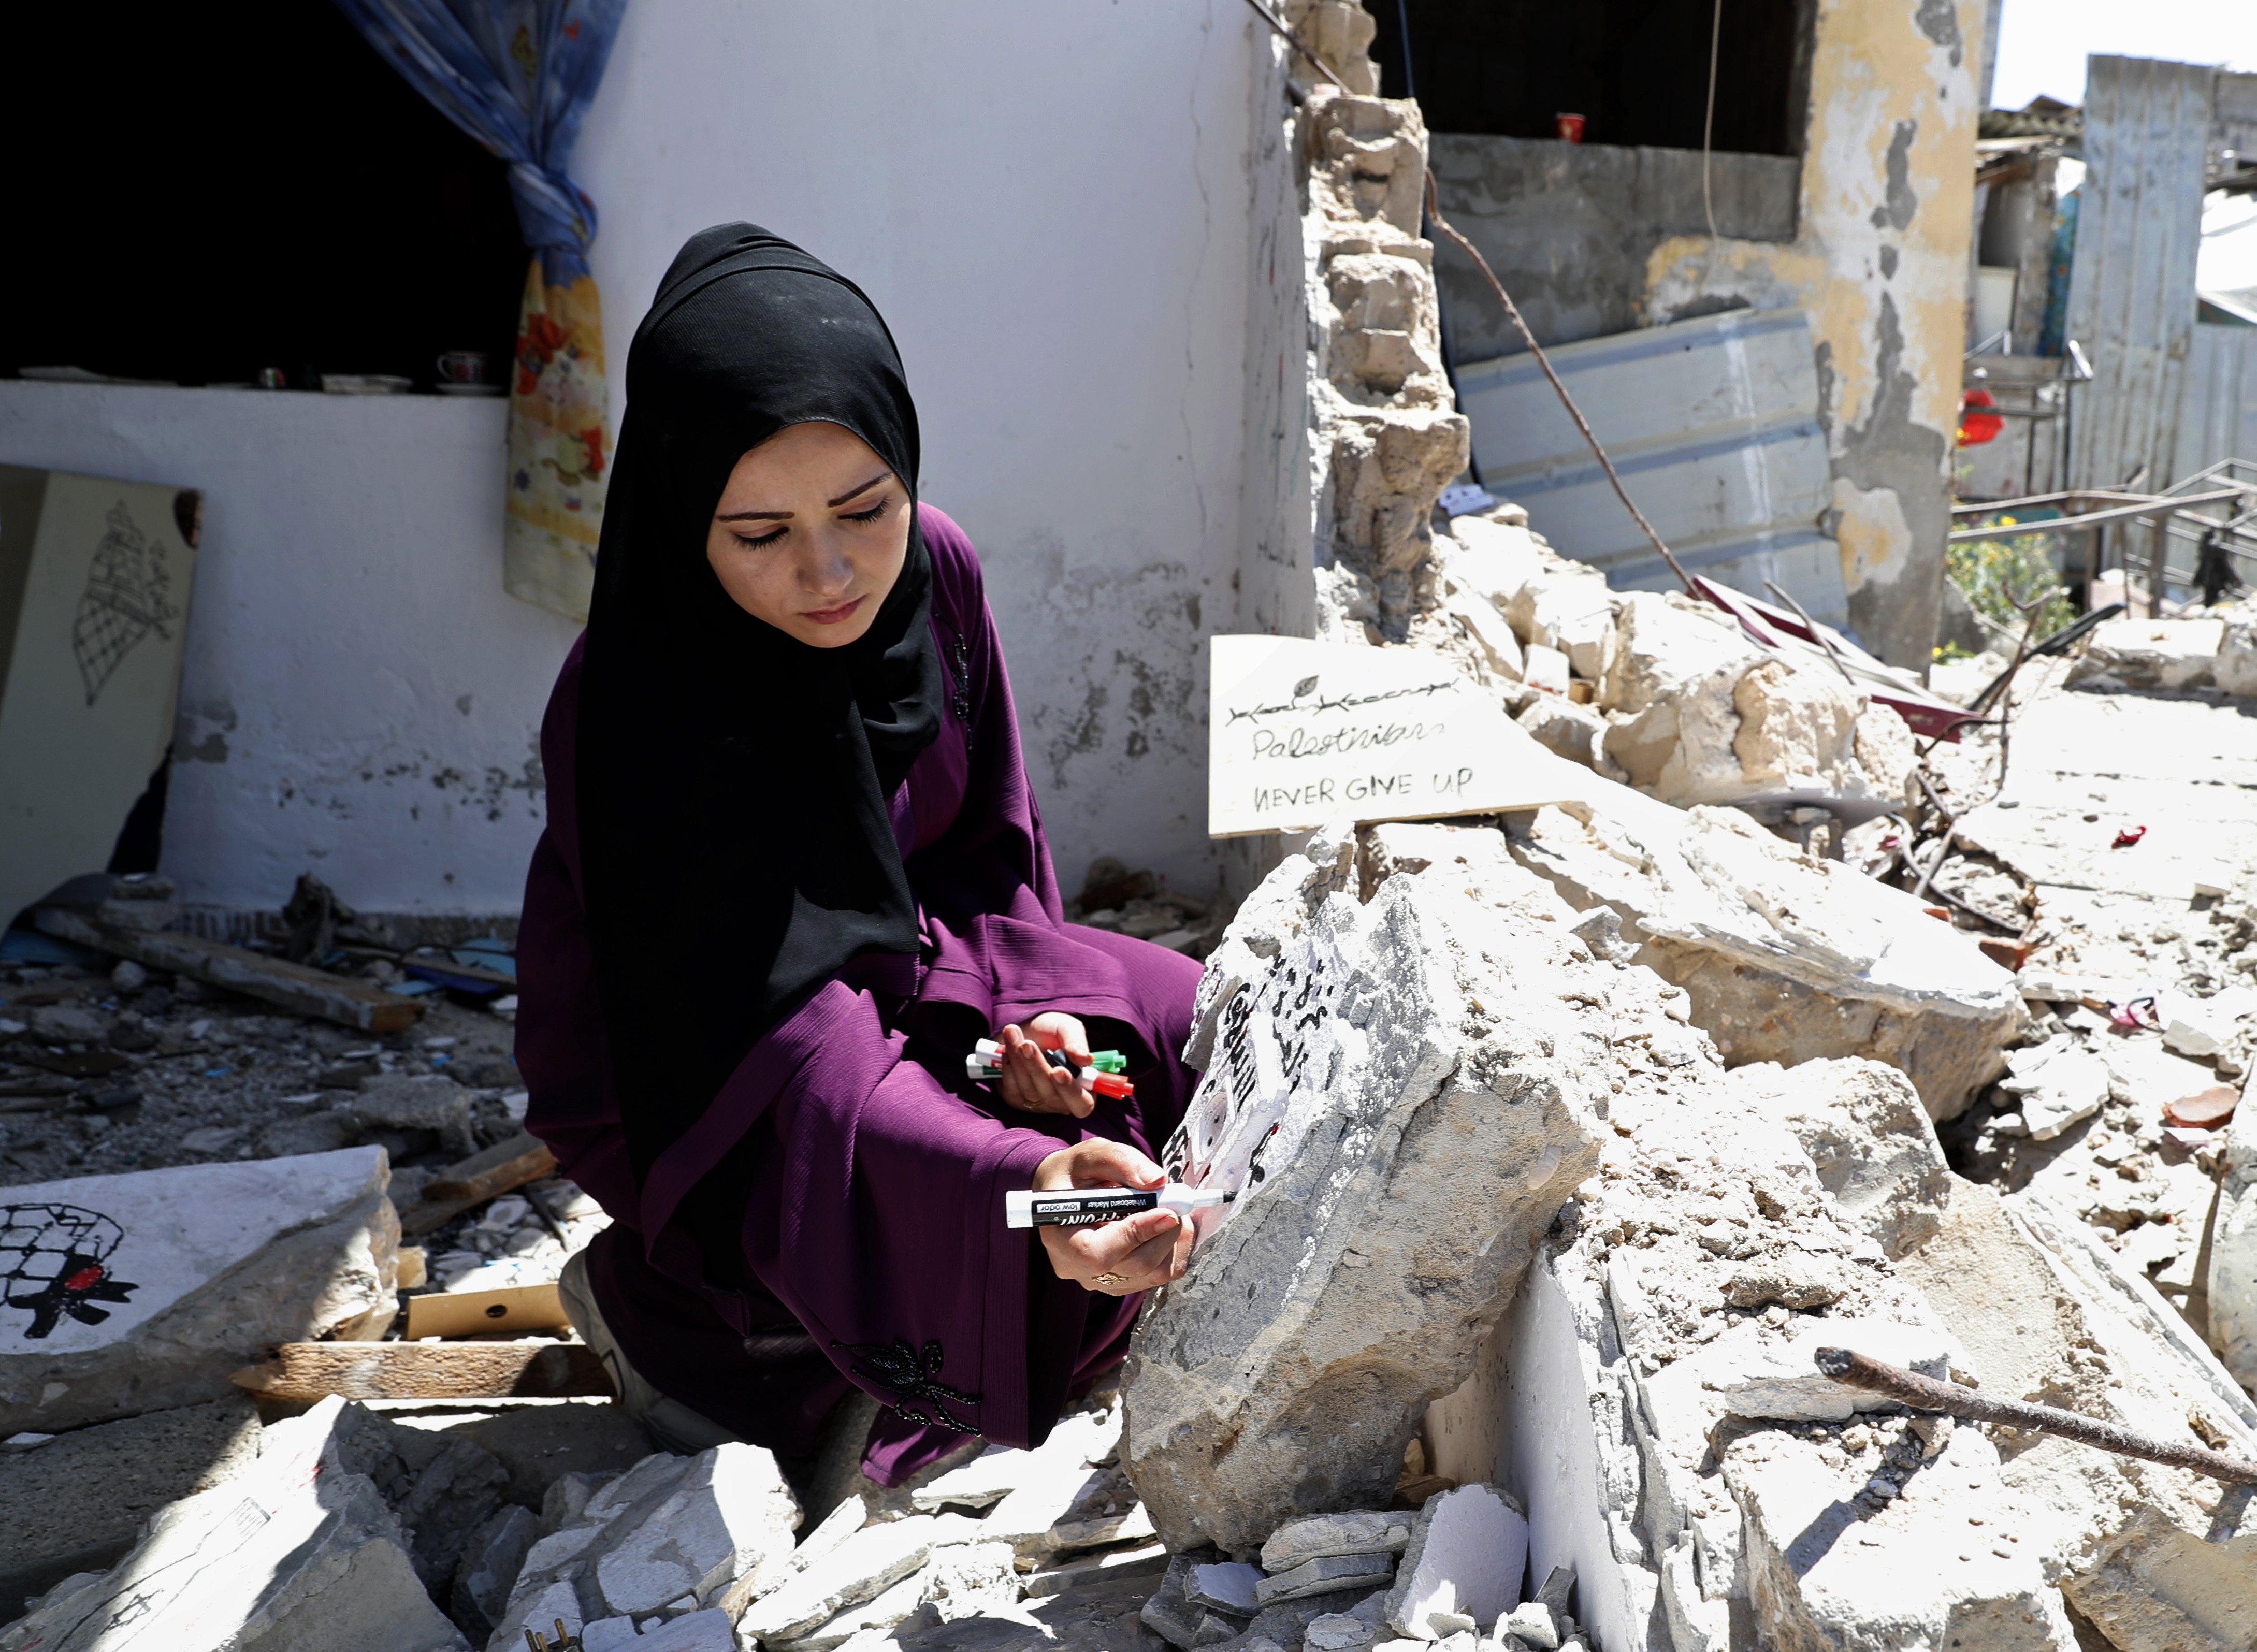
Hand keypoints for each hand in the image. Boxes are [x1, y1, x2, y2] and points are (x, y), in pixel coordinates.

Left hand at [991, 1013, 1092, 1118]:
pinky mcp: (1016, 1100)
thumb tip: (1085, 1059)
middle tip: (1028, 1045)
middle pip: (1052, 1097)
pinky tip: (1008, 1047)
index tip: (1059, 1070)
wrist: (1025, 1029)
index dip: (1071, 1091)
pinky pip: (1012, 1088)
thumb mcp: (1068, 1028)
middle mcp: (1061, 1101)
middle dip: (1037, 1068)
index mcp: (1083, 1088)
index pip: (1082, 1103)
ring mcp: (1038, 1103)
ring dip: (1019, 1061)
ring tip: (1013, 1034)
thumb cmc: (1052, 1032)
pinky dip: (1008, 1065)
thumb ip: (1077, 1043)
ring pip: (1029, 1090)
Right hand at [1032, 1138, 1193, 1295]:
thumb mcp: (1091, 1155)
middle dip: (1165, 1232)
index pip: (1098, 1254)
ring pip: (1153, 1273)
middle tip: (1175, 1201)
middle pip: (1133, 1265)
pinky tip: (1168, 1225)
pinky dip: (1174, 1250)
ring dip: (1174, 1240)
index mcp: (1060, 1237)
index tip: (1166, 1212)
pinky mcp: (1121, 1282)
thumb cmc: (1074, 1173)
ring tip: (1171, 1208)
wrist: (1067, 1192)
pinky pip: (1159, 1274)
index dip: (1136, 1235)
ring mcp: (1099, 1279)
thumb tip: (1157, 1181)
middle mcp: (1076, 1267)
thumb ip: (1122, 1162)